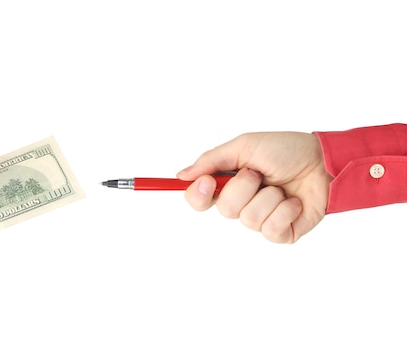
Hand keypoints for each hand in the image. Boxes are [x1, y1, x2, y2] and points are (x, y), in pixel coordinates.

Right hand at [177, 132, 332, 242]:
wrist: (325, 161)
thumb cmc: (287, 150)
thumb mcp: (245, 145)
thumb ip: (212, 160)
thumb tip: (182, 175)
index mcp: (229, 182)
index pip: (199, 199)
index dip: (198, 195)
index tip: (207, 182)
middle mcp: (242, 203)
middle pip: (225, 209)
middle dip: (245, 187)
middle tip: (259, 173)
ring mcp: (262, 219)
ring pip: (249, 219)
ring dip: (269, 197)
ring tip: (282, 186)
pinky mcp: (282, 232)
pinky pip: (271, 230)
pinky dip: (285, 211)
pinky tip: (295, 202)